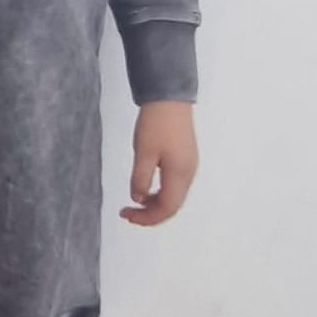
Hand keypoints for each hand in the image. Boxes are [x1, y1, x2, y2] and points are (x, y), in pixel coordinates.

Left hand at [119, 100, 197, 227]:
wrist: (169, 98)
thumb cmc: (156, 123)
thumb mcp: (143, 153)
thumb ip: (140, 179)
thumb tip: (138, 199)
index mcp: (180, 174)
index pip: (166, 209)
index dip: (146, 218)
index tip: (127, 215)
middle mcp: (188, 173)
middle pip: (172, 206)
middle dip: (150, 214)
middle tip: (128, 213)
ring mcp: (189, 166)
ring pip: (174, 196)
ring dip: (155, 203)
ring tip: (135, 202)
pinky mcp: (186, 158)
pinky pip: (175, 185)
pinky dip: (160, 192)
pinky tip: (146, 188)